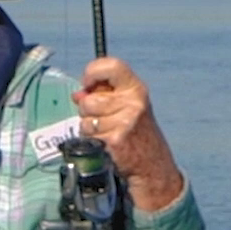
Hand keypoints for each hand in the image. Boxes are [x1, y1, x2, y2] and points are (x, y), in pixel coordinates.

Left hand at [74, 57, 183, 211]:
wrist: (153, 164)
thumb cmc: (135, 131)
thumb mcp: (124, 106)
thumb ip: (101, 95)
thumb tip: (78, 94)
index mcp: (135, 88)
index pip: (111, 65)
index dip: (92, 72)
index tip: (88, 84)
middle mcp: (133, 102)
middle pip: (88, 100)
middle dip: (87, 111)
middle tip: (102, 119)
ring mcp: (126, 121)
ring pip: (84, 119)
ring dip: (89, 128)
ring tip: (106, 132)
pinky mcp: (116, 139)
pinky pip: (88, 136)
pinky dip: (92, 142)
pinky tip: (106, 144)